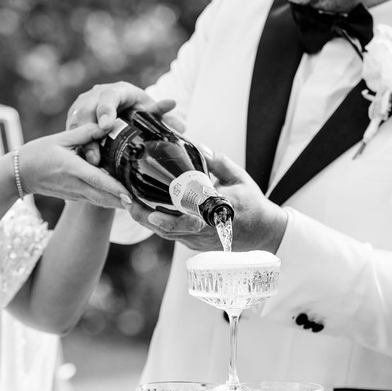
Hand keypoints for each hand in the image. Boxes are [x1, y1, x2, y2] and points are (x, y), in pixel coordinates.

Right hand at [18, 123, 131, 209]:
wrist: (20, 174)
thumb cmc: (38, 153)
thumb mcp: (60, 138)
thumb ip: (84, 133)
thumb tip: (105, 124)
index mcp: (72, 169)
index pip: (98, 180)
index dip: (116, 189)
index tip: (131, 195)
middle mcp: (76, 185)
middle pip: (105, 198)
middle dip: (125, 202)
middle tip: (144, 203)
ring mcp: (75, 194)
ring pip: (102, 202)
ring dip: (119, 204)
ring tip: (139, 203)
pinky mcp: (75, 198)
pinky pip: (96, 200)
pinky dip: (109, 200)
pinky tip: (123, 198)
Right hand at [66, 82, 183, 163]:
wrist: (112, 105)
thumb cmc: (132, 107)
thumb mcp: (145, 109)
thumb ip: (159, 116)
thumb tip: (181, 126)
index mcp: (114, 91)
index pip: (108, 97)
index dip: (105, 110)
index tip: (105, 125)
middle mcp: (93, 97)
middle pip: (86, 113)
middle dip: (88, 136)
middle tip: (95, 157)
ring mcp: (79, 109)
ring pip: (75, 126)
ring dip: (82, 146)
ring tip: (90, 163)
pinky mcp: (71, 122)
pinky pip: (70, 135)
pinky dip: (76, 149)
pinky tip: (82, 165)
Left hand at [123, 149, 288, 252]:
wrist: (263, 233)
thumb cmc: (253, 204)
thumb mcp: (240, 179)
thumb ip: (219, 164)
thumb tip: (200, 147)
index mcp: (219, 214)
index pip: (192, 221)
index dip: (170, 220)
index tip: (152, 213)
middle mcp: (207, 232)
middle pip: (170, 230)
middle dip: (146, 217)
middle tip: (127, 200)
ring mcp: (199, 241)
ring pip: (167, 234)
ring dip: (146, 219)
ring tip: (128, 201)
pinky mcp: (195, 243)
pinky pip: (171, 234)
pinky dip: (156, 222)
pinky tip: (142, 207)